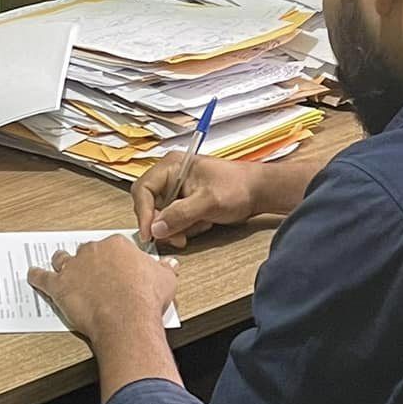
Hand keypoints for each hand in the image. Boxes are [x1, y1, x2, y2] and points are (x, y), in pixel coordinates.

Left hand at [26, 236, 178, 342]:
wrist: (126, 318)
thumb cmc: (144, 298)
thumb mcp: (165, 280)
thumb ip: (165, 269)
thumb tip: (171, 264)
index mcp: (117, 245)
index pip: (112, 246)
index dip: (113, 259)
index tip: (116, 267)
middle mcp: (93, 252)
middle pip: (86, 252)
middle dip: (89, 261)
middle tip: (93, 274)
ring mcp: (74, 268)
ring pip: (63, 260)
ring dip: (62, 264)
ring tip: (61, 267)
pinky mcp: (59, 287)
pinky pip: (42, 278)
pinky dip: (36, 277)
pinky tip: (33, 275)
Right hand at [130, 154, 268, 247]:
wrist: (258, 192)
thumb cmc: (238, 187)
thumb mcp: (208, 201)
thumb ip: (180, 214)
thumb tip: (156, 229)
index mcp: (172, 166)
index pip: (143, 190)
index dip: (143, 213)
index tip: (149, 234)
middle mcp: (170, 176)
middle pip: (150, 205)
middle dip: (164, 224)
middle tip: (178, 237)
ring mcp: (177, 190)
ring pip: (162, 217)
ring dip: (178, 227)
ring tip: (200, 225)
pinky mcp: (184, 202)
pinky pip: (174, 220)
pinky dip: (186, 227)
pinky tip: (204, 223)